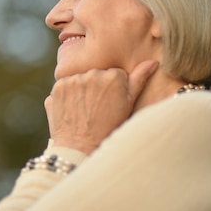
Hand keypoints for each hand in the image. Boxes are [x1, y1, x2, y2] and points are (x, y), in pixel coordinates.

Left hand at [44, 60, 158, 154]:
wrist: (81, 149)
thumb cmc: (109, 129)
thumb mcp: (128, 105)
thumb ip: (139, 80)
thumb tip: (152, 62)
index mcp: (113, 76)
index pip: (114, 74)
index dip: (113, 89)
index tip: (110, 103)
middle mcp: (92, 74)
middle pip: (97, 74)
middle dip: (97, 87)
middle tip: (97, 108)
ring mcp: (73, 80)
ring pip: (80, 79)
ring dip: (81, 89)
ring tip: (85, 110)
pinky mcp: (58, 87)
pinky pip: (64, 85)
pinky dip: (67, 94)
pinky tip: (73, 109)